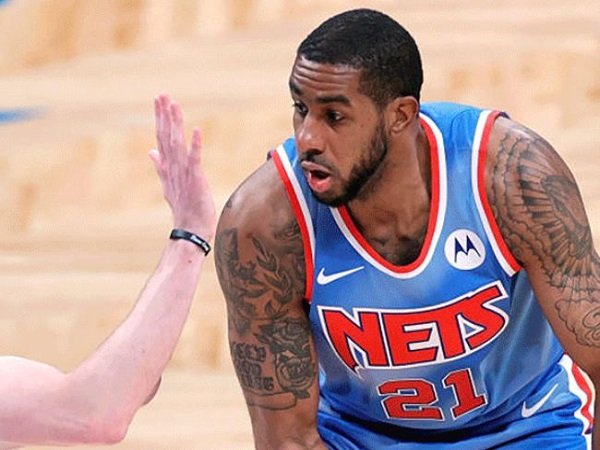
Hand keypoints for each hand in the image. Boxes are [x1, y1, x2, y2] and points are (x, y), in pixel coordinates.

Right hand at [150, 94, 215, 240]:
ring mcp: (183, 172)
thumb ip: (160, 166)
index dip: (160, 118)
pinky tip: (196, 129)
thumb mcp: (169, 184)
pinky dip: (195, 144)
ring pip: (176, 143)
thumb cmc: (184, 208)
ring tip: (173, 104)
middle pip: (166, 136)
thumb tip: (151, 151)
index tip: (159, 100)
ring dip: (175, 123)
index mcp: (168, 166)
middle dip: (164, 115)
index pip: (162, 137)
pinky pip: (194, 159)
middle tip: (161, 94)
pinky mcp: (195, 179)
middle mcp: (173, 167)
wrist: (190, 229)